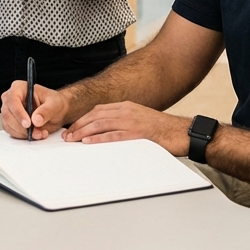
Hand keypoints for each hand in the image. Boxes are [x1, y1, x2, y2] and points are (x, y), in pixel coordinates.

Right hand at [0, 80, 70, 139]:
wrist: (56, 112)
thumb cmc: (54, 103)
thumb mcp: (54, 104)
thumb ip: (46, 111)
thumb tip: (36, 120)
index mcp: (19, 88)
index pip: (12, 100)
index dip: (18, 113)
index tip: (28, 124)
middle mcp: (11, 99)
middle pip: (7, 114)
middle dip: (22, 127)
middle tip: (36, 132)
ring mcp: (10, 111)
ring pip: (8, 125)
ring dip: (24, 133)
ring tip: (40, 133)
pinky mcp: (11, 122)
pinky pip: (12, 132)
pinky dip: (23, 136)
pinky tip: (35, 134)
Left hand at [62, 101, 191, 154]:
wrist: (183, 132)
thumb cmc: (162, 130)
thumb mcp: (140, 120)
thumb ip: (123, 123)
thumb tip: (106, 132)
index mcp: (127, 107)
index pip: (98, 111)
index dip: (82, 119)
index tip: (71, 128)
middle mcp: (127, 111)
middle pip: (96, 116)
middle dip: (78, 126)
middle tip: (66, 136)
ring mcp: (133, 121)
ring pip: (101, 124)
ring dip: (84, 132)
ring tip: (72, 140)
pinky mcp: (139, 133)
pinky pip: (115, 135)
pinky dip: (99, 138)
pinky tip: (89, 142)